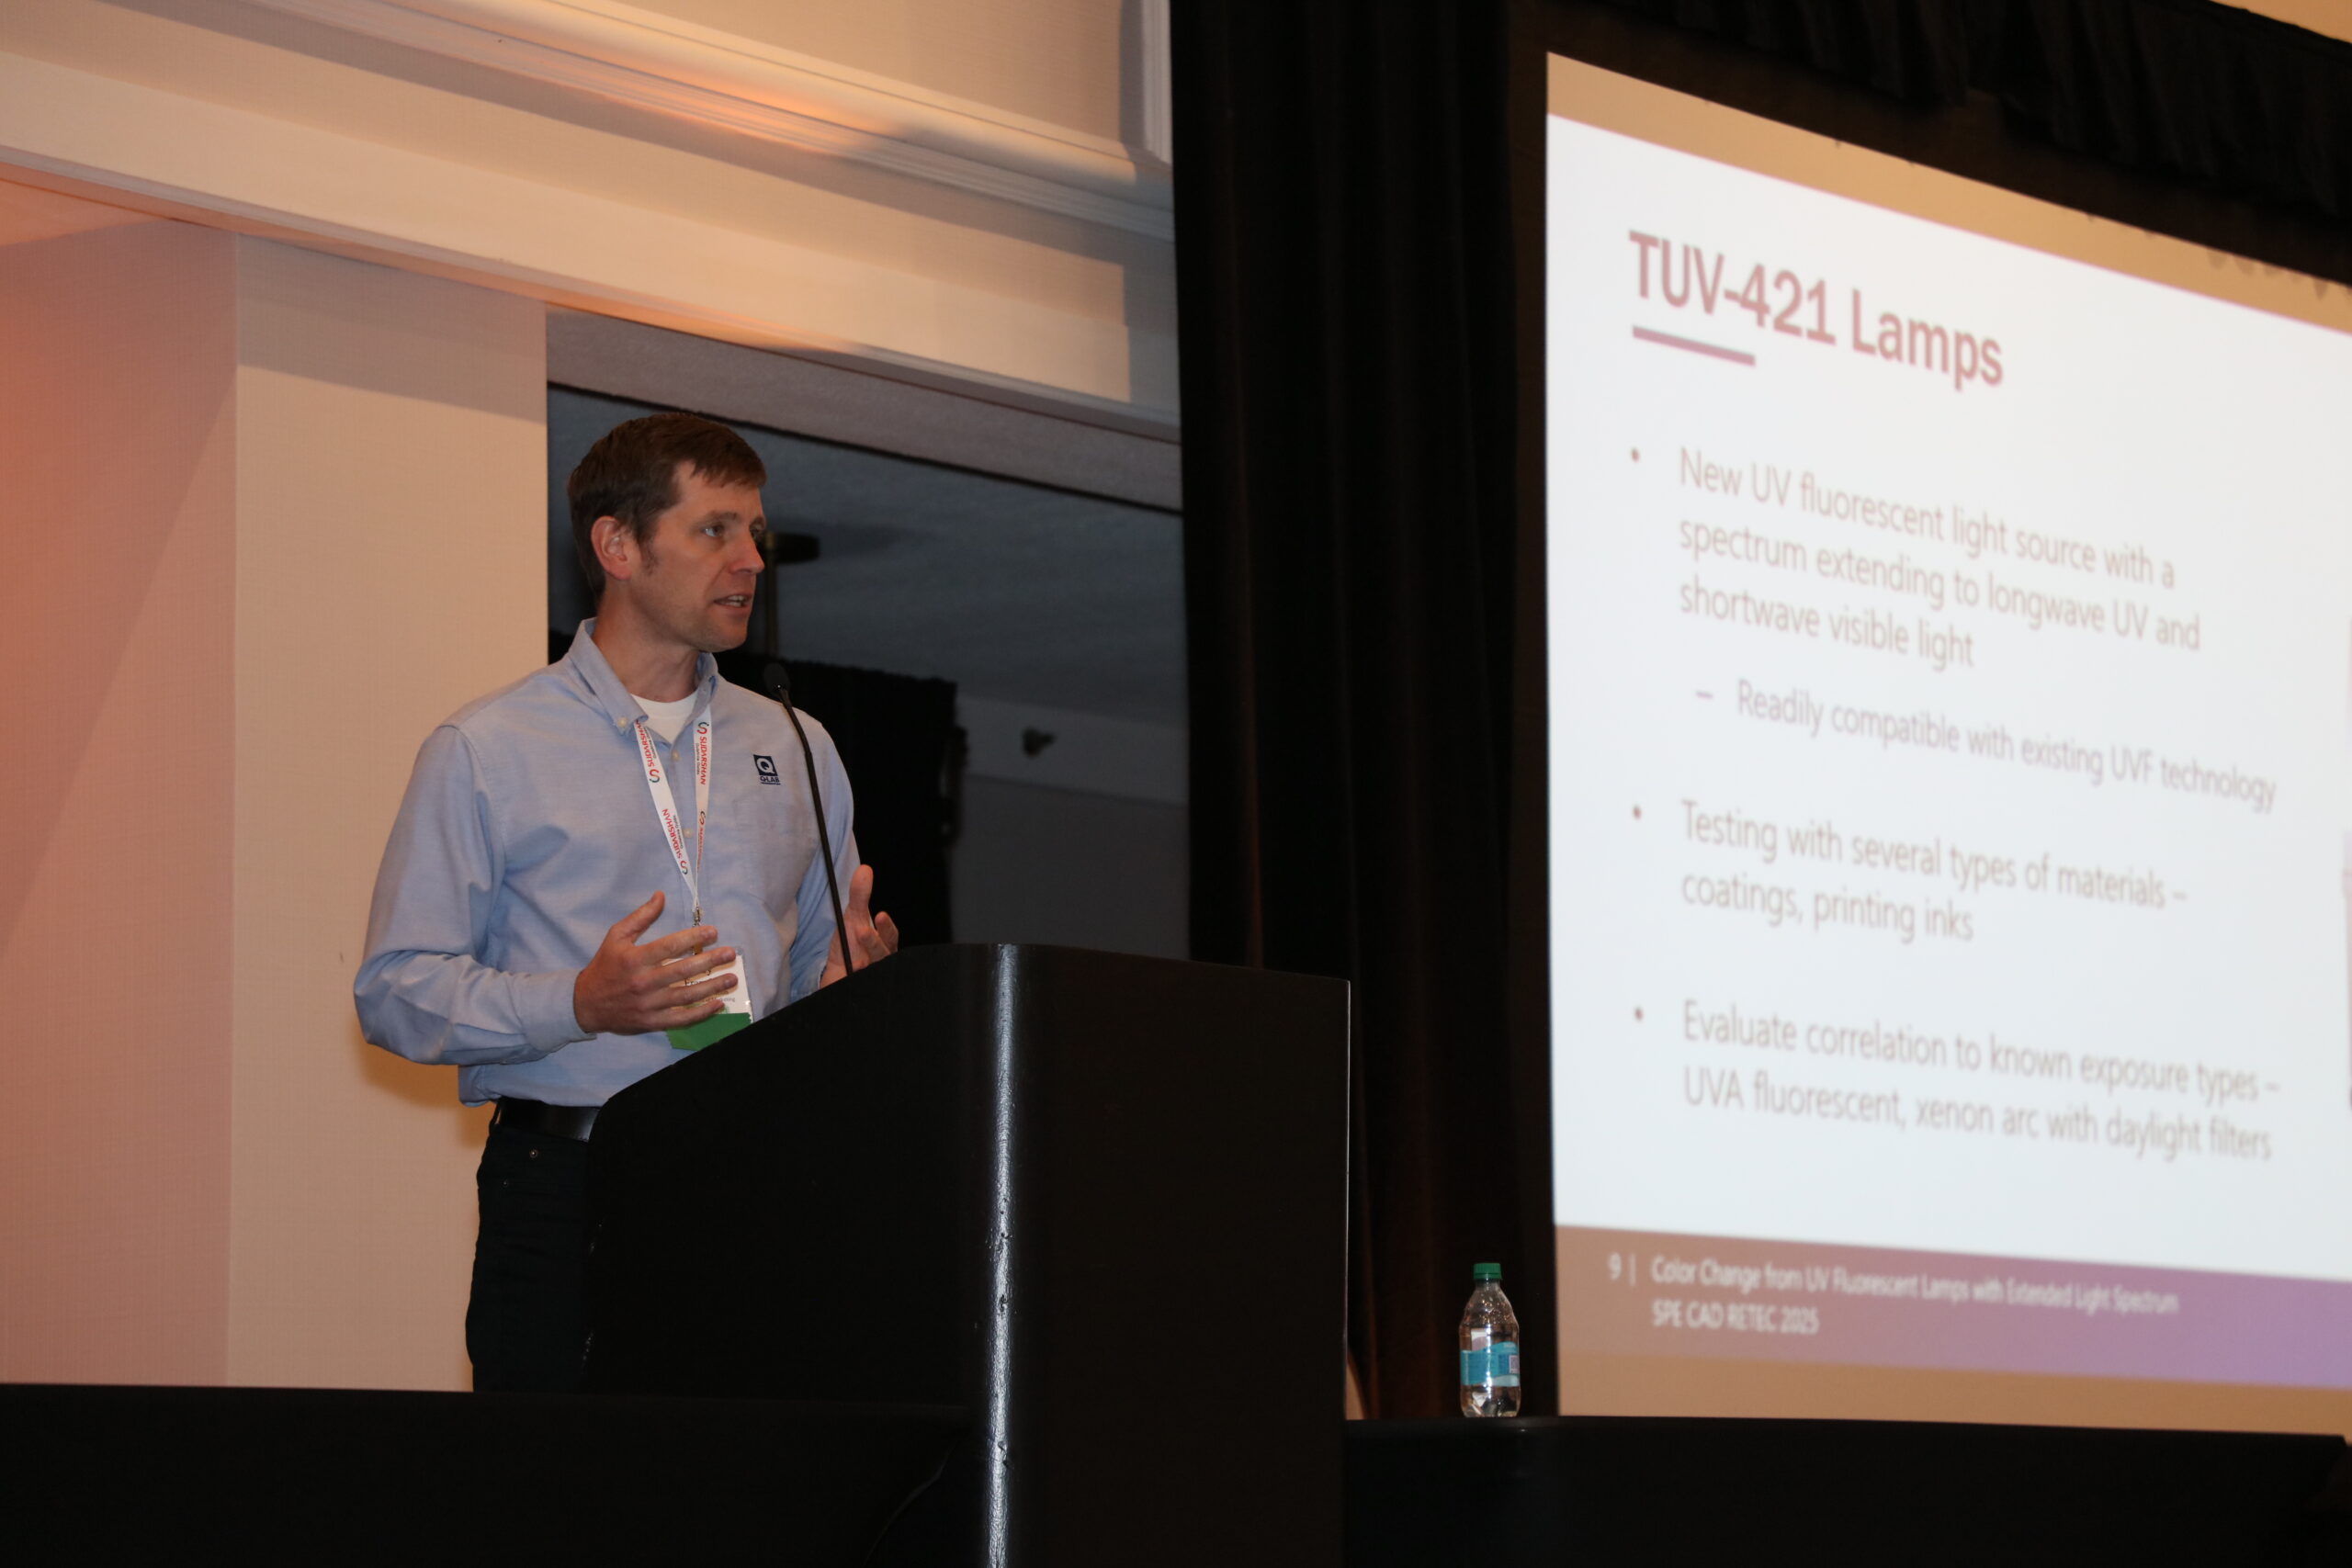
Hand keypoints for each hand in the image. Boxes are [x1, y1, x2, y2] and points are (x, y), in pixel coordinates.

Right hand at [572, 891, 737, 1034]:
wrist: (585, 1004)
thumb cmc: (605, 966)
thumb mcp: (616, 937)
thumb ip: (640, 917)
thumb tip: (661, 895)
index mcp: (635, 959)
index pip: (669, 946)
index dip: (693, 938)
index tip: (713, 932)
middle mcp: (643, 982)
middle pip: (682, 971)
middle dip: (710, 961)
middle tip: (730, 954)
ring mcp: (648, 1004)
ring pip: (686, 996)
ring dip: (712, 987)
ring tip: (732, 978)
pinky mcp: (651, 1022)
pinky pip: (680, 1018)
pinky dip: (701, 1013)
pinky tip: (718, 1004)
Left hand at [820, 864, 899, 987]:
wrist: (837, 979)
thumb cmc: (849, 949)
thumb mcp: (852, 919)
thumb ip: (860, 896)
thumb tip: (865, 869)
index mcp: (883, 945)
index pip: (890, 937)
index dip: (886, 928)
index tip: (880, 916)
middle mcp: (880, 962)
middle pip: (883, 955)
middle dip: (874, 944)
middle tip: (861, 931)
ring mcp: (870, 978)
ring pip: (874, 971)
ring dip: (864, 964)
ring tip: (855, 958)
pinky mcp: (860, 991)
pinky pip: (861, 990)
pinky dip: (854, 982)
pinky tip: (850, 976)